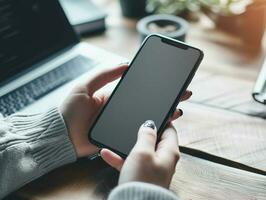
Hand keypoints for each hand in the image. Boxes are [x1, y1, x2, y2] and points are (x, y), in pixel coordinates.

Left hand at [60, 64, 191, 157]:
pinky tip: (164, 126)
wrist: (60, 137)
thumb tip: (126, 64)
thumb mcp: (84, 87)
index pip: (138, 89)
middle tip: (183, 93)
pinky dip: (152, 130)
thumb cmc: (69, 111)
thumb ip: (104, 74)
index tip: (169, 81)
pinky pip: (138, 133)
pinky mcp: (120, 137)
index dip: (154, 85)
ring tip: (178, 109)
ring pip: (146, 118)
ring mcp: (121, 124)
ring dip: (163, 113)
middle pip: (147, 103)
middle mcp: (120, 110)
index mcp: (113, 96)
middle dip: (165, 98)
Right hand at [101, 121, 179, 187]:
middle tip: (131, 125)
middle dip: (141, 133)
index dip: (161, 120)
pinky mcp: (142, 175)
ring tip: (115, 140)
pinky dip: (121, 158)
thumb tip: (149, 124)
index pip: (169, 130)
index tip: (151, 113)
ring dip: (127, 145)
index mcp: (169, 151)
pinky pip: (132, 162)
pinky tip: (108, 153)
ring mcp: (153, 168)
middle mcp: (163, 159)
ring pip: (140, 151)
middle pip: (154, 140)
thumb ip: (147, 135)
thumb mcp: (143, 152)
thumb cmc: (142, 179)